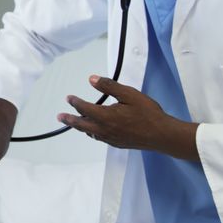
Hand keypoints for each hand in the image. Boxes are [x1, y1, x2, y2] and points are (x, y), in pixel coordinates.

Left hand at [58, 75, 198, 160]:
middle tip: (60, 117)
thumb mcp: (129, 94)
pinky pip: (99, 138)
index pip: (84, 108)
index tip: (69, 98)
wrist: (162, 135)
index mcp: (105, 116)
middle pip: (81, 125)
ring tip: (75, 122)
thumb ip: (109, 86)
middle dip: (69, 119)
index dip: (75, 102)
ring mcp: (110, 138)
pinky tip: (94, 130)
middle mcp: (104, 129)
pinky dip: (92, 132)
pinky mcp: (116, 143)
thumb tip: (92, 79)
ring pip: (89, 132)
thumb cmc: (148, 113)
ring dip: (80, 126)